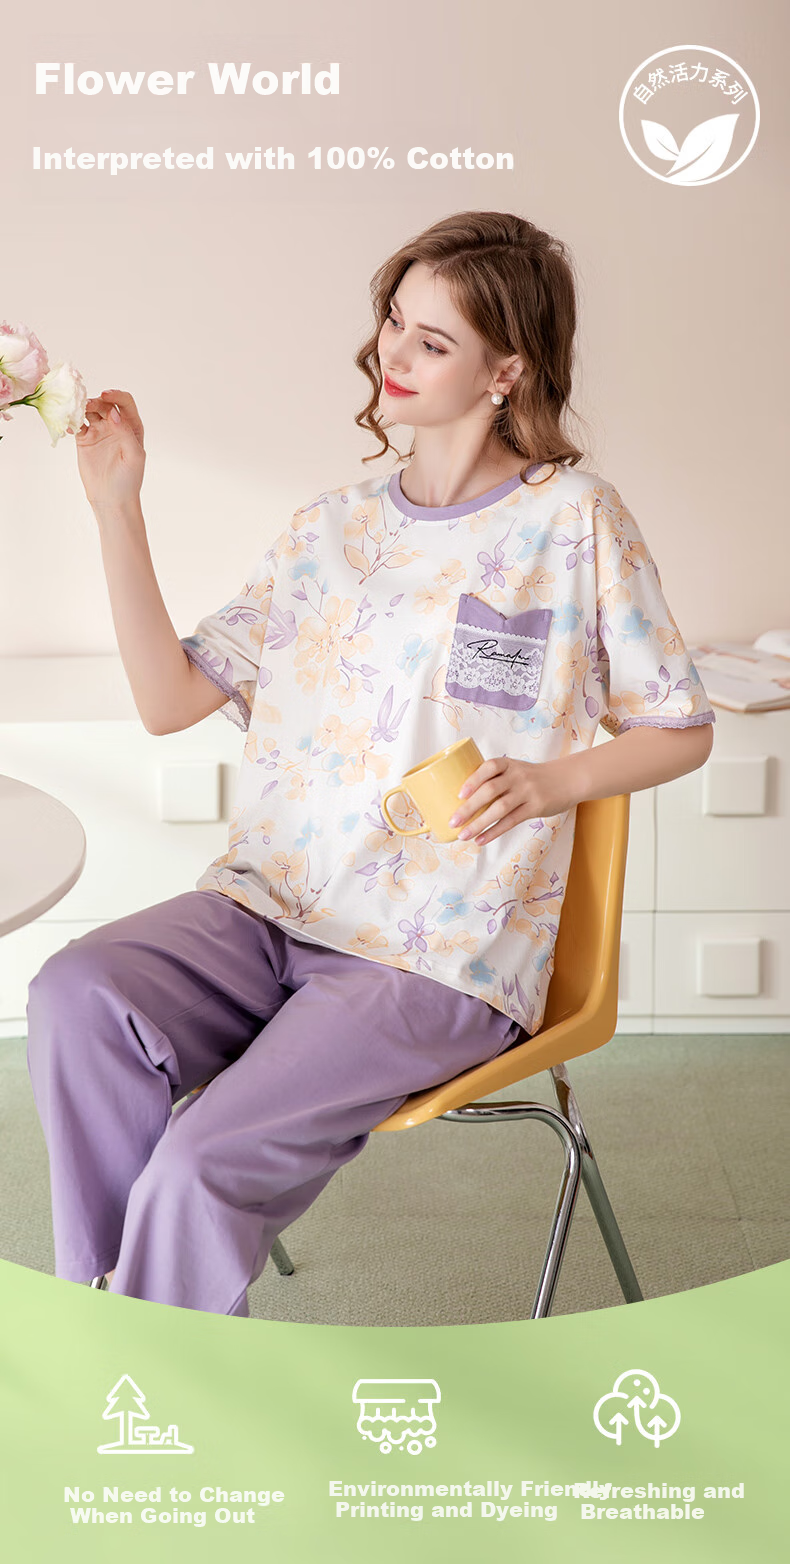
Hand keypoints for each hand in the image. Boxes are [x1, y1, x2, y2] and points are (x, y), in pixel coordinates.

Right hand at [75, 388, 145, 514]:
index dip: (116, 395)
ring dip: (82, 407)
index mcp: (131, 426)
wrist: (112, 498)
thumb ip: (126, 433)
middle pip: (105, 403)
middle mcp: (115, 425)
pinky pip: (77, 424)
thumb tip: (114, 413)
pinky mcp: (85, 439)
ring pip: (89, 410)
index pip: (124, 403)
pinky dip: (72, 421)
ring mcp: (99, 431)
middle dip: (96, 400)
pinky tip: (69, 425)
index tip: (105, 395)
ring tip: (76, 412)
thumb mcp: (134, 456)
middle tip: (88, 405)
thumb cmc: (129, 480)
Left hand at [448, 755, 575, 845]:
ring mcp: (527, 792)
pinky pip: (511, 821)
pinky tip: (481, 840)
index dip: (473, 780)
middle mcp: (518, 776)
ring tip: (463, 835)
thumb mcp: (516, 770)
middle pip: (490, 791)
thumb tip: (463, 799)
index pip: (489, 767)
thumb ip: (496, 780)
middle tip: (452, 821)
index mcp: (509, 764)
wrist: (568, 779)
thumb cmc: (534, 777)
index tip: (459, 794)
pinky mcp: (535, 807)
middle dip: (469, 808)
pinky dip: (494, 832)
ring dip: (479, 824)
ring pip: (499, 809)